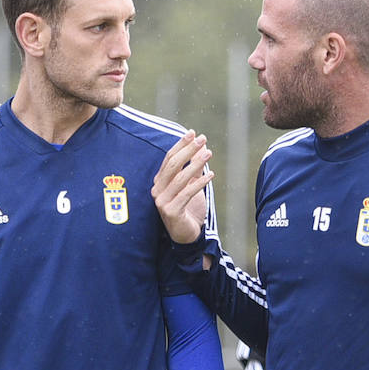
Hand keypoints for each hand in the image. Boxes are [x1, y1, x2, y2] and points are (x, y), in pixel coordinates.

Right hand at [151, 131, 213, 245]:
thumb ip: (195, 167)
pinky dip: (199, 183)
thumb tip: (202, 145)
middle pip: (172, 165)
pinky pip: (186, 194)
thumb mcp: (192, 185)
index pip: (168, 159)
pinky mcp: (171, 212)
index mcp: (159, 182)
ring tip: (209, 153)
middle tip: (201, 139)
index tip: (192, 133)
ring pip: (180, 178)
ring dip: (195, 164)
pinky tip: (211, 175)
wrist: (186, 236)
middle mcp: (157, 190)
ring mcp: (162, 201)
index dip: (180, 145)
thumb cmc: (188, 209)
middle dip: (187, 150)